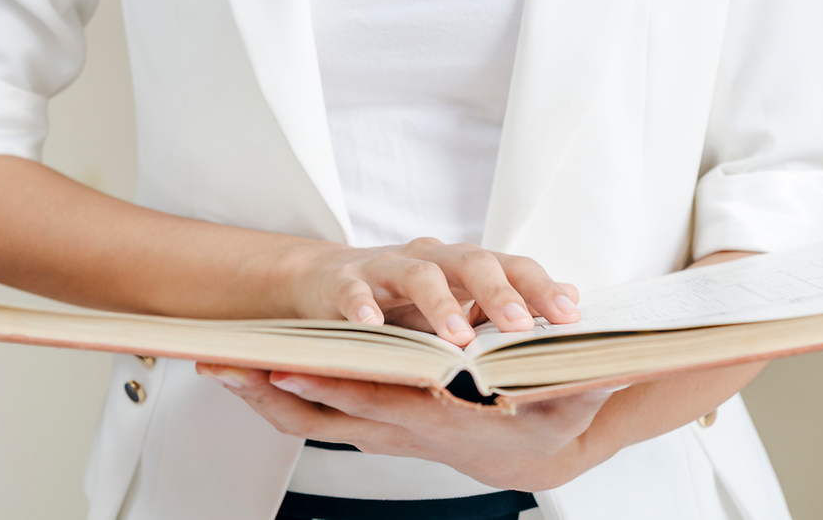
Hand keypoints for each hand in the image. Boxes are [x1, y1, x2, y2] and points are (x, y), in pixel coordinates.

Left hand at [196, 364, 615, 491]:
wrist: (538, 456)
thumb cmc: (552, 423)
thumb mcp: (572, 403)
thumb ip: (578, 388)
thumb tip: (599, 373)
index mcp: (444, 419)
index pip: (380, 404)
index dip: (334, 389)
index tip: (288, 371)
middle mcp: (405, 427)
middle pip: (325, 416)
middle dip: (271, 394)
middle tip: (224, 367)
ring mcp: (388, 428)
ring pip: (314, 418)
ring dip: (265, 395)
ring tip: (223, 366)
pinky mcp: (383, 422)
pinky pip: (323, 414)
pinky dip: (287, 396)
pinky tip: (260, 374)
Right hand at [279, 237, 580, 345]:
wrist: (323, 282)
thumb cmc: (400, 300)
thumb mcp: (455, 303)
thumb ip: (507, 303)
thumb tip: (573, 296)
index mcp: (462, 265)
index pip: (510, 267)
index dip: (539, 288)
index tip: (569, 317)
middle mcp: (431, 258)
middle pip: (471, 263)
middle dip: (499, 293)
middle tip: (520, 327)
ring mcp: (386, 267)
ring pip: (419, 275)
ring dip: (440, 306)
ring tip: (457, 339)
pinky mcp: (343, 281)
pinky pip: (353, 290)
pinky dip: (363, 306)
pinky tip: (372, 326)